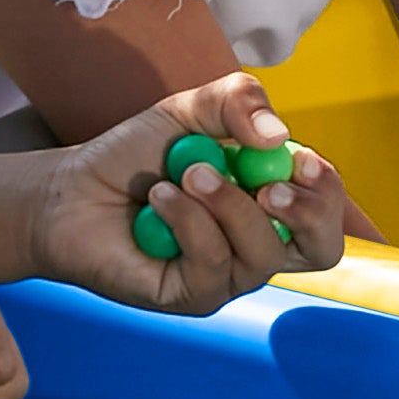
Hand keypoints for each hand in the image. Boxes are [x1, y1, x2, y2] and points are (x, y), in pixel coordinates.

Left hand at [16, 78, 353, 309]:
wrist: (70, 192)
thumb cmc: (133, 158)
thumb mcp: (189, 111)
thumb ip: (237, 101)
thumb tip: (279, 136)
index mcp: (270, 201)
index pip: (327, 207)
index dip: (326, 187)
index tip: (300, 159)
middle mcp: (258, 243)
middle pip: (323, 249)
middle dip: (308, 213)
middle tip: (269, 183)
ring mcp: (228, 275)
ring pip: (262, 253)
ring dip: (227, 203)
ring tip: (187, 172)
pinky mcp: (192, 296)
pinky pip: (213, 264)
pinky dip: (188, 220)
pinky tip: (159, 198)